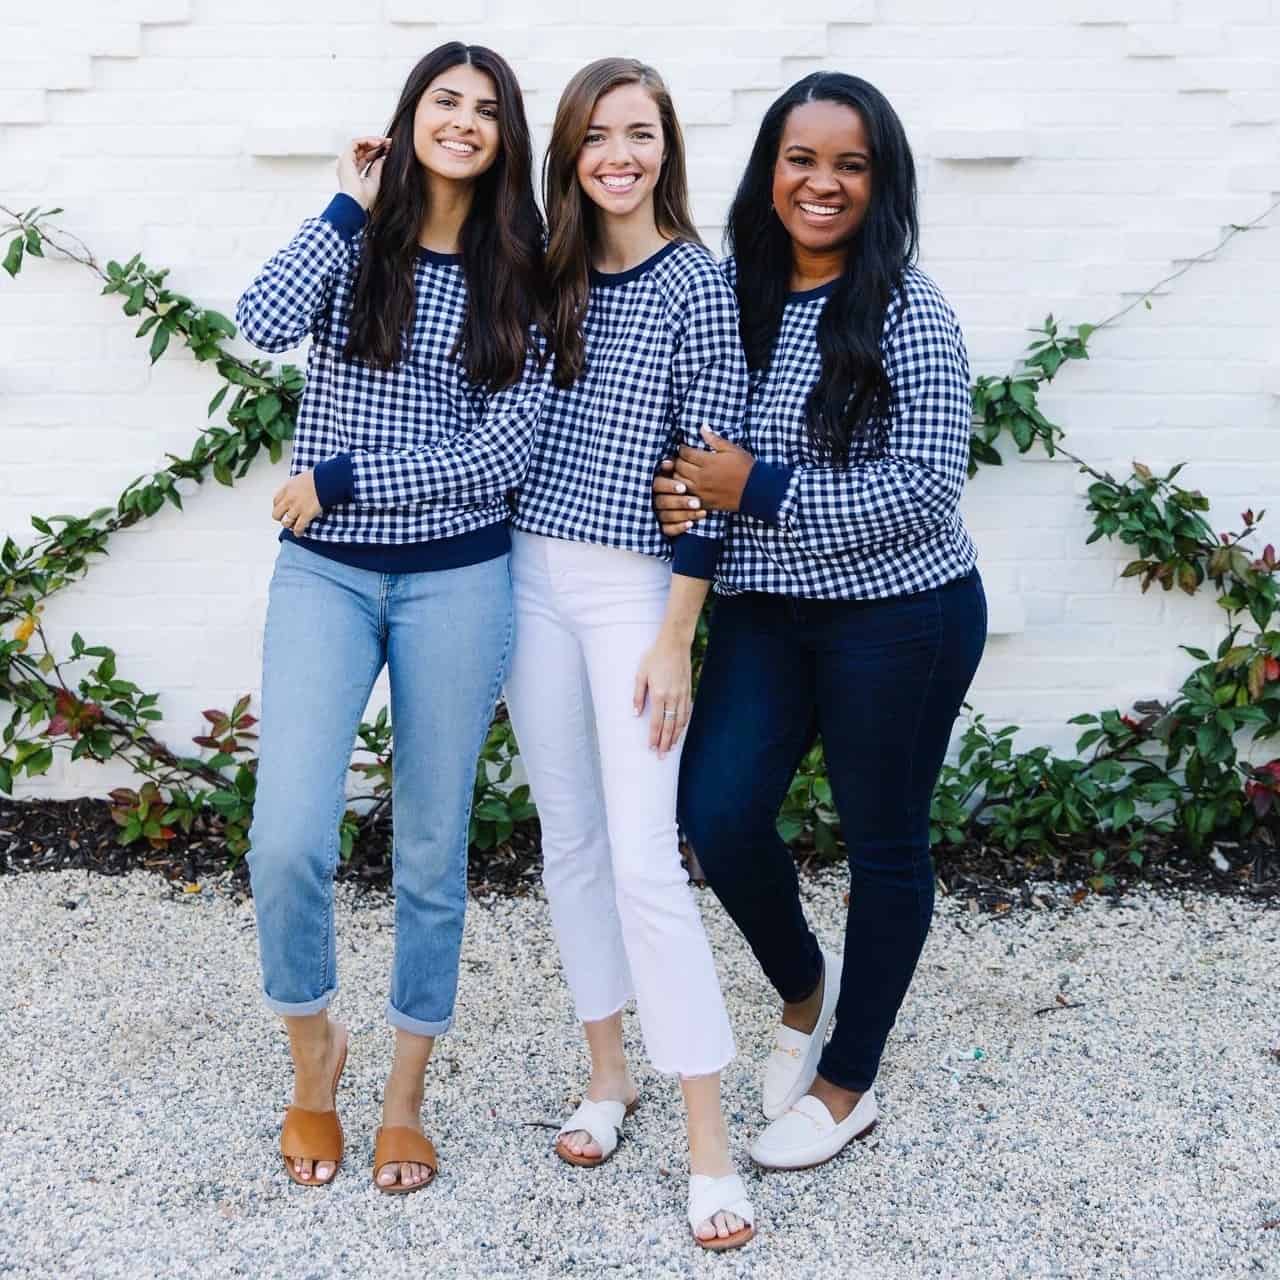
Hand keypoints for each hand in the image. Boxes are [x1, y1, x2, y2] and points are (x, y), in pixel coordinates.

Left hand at [272, 471, 322, 536]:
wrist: (325, 481)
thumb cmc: (316, 478)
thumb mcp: (298, 478)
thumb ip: (293, 487)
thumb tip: (294, 491)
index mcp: (286, 489)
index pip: (276, 502)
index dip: (279, 507)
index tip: (283, 509)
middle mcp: (288, 499)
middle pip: (276, 514)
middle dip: (280, 517)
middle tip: (286, 518)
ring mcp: (296, 508)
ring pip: (286, 523)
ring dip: (289, 525)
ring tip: (294, 525)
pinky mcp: (306, 515)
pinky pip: (298, 527)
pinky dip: (298, 532)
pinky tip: (299, 533)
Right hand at [337, 136, 390, 210]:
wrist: (356, 202)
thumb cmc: (364, 198)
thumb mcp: (375, 180)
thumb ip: (377, 168)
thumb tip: (382, 157)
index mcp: (354, 173)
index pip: (365, 158)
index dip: (377, 152)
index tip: (388, 150)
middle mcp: (348, 166)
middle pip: (362, 150)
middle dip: (376, 145)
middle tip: (388, 143)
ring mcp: (346, 161)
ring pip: (358, 144)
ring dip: (372, 141)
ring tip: (384, 141)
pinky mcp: (345, 157)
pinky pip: (355, 142)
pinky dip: (366, 140)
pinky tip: (377, 143)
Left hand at [632, 631, 692, 757]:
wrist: (674, 644)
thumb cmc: (654, 657)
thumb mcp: (641, 674)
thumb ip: (638, 695)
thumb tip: (635, 714)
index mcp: (659, 694)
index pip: (656, 722)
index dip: (654, 737)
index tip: (651, 748)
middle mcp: (673, 697)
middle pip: (669, 726)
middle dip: (665, 743)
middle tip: (661, 756)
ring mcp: (682, 695)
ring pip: (680, 722)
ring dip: (675, 736)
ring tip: (671, 748)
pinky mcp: (688, 691)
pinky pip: (687, 712)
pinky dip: (683, 724)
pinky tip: (680, 731)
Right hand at [653, 459, 708, 537]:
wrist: (691, 496)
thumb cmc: (685, 479)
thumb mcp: (679, 471)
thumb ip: (674, 466)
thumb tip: (668, 463)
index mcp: (656, 484)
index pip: (657, 485)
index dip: (669, 486)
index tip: (684, 488)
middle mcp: (653, 499)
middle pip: (662, 501)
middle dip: (680, 502)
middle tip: (697, 502)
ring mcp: (657, 514)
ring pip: (666, 516)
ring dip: (684, 514)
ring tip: (701, 512)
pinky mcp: (662, 527)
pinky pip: (667, 530)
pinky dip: (678, 528)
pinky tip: (691, 524)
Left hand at [673, 426, 755, 511]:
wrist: (756, 490)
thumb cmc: (746, 467)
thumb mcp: (732, 449)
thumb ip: (715, 439)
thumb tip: (702, 427)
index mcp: (708, 462)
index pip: (685, 453)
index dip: (682, 449)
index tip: (684, 448)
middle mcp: (701, 476)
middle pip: (679, 467)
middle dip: (678, 461)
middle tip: (682, 459)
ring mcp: (701, 491)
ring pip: (679, 482)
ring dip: (678, 475)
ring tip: (683, 471)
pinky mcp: (704, 502)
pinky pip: (687, 496)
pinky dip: (684, 490)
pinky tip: (687, 486)